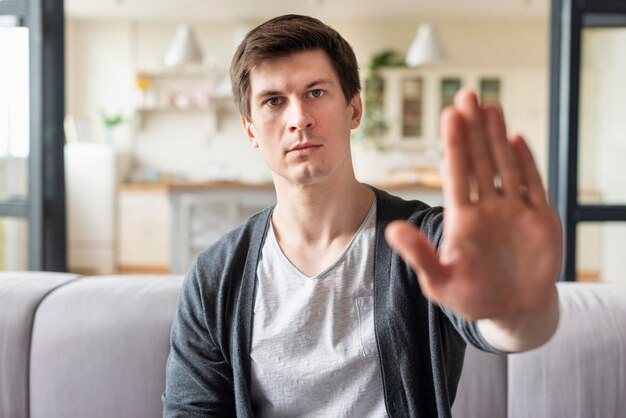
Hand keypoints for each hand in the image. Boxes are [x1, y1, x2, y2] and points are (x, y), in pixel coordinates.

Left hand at [385, 89, 561, 325]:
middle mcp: (486, 208)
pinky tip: (516, 138)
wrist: (513, 310)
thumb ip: (418, 255)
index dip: (453, 146)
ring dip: (497, 136)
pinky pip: (533, 185)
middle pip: (478, 161)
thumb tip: (392, 230)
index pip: (455, 174)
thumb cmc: (472, 297)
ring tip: (489, 106)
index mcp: (462, 219)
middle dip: (472, 129)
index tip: (447, 116)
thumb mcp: (440, 281)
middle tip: (465, 95)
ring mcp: (513, 210)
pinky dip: (527, 163)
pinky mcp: (540, 218)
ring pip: (505, 165)